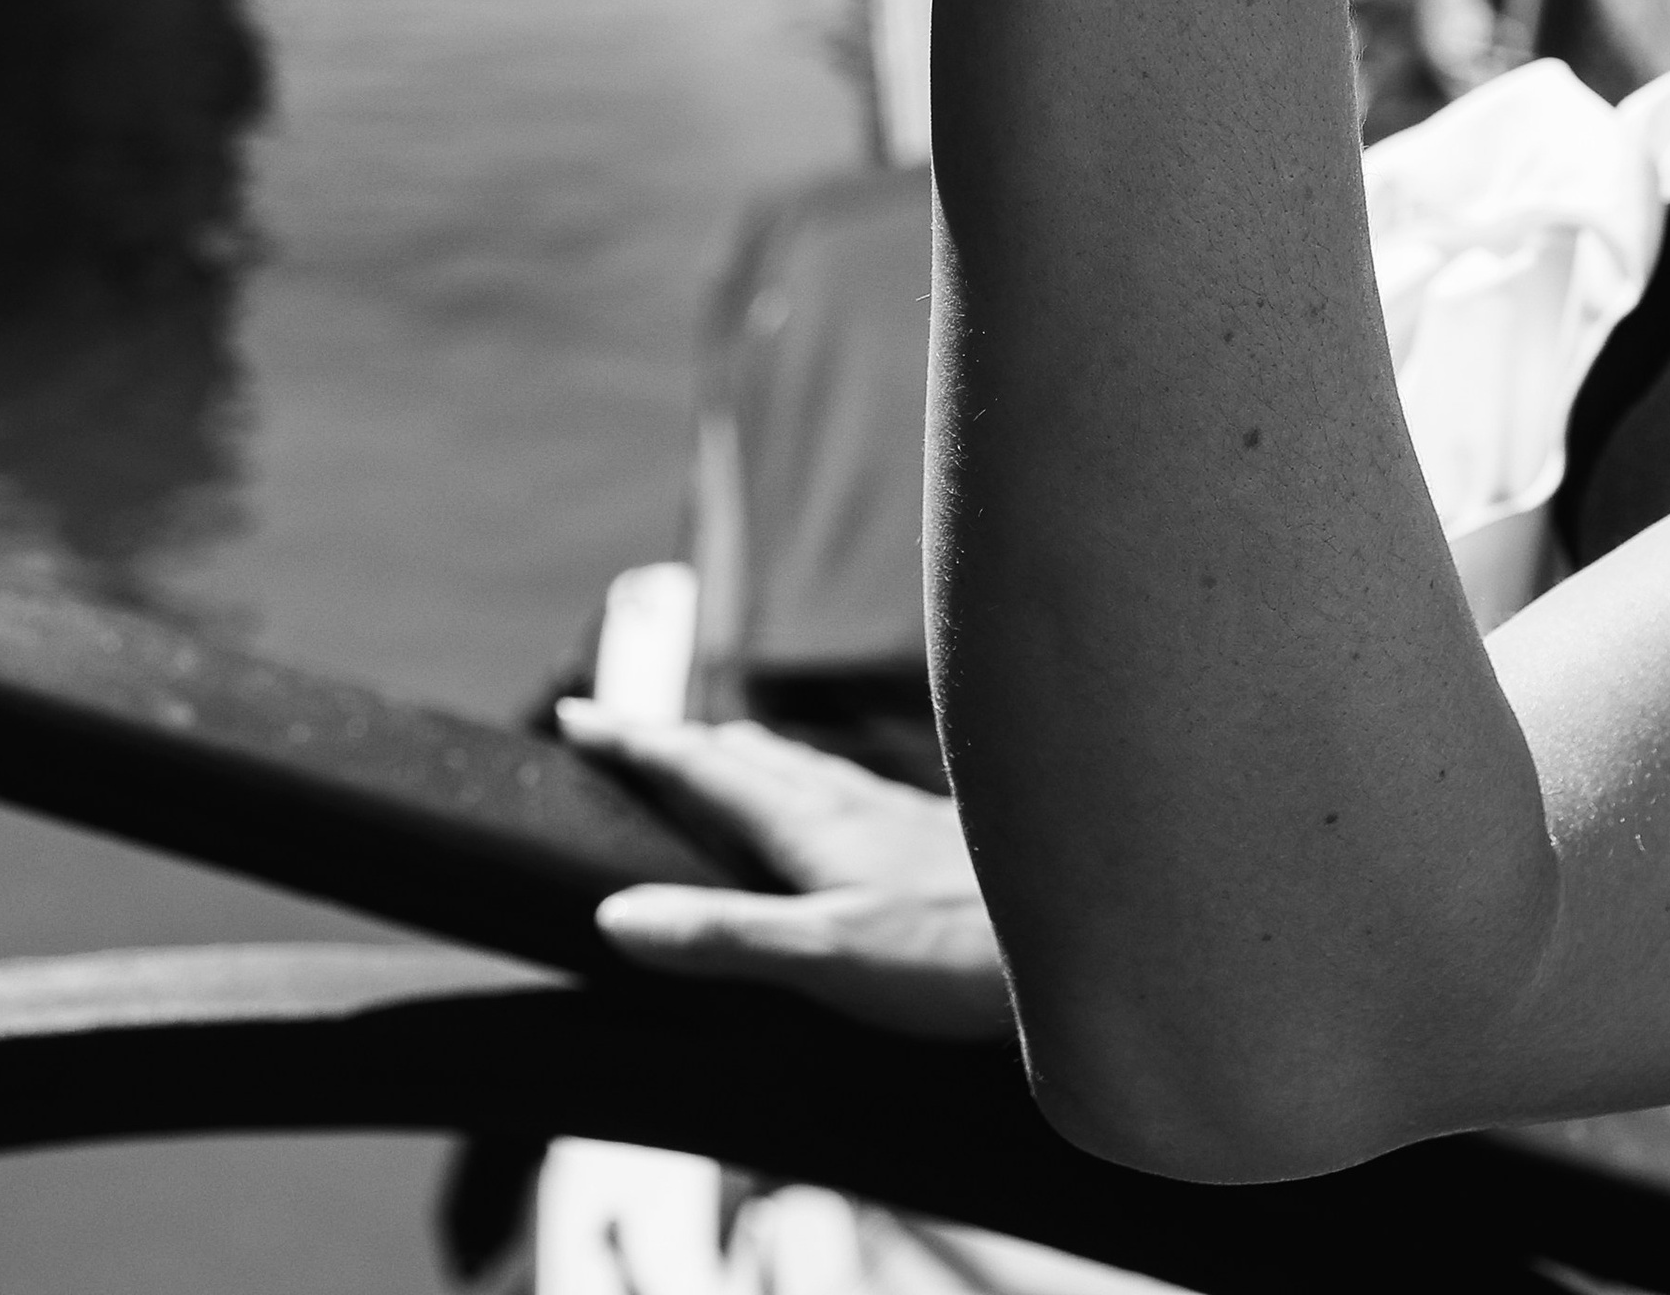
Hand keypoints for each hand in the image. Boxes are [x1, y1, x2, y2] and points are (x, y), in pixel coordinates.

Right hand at [555, 700, 1008, 1037]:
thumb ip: (725, 936)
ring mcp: (894, 817)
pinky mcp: (937, 839)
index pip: (699, 768)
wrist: (1091, 923)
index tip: (578, 713)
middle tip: (629, 735)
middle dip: (680, 744)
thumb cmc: (958, 953)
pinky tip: (843, 806)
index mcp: (805, 824)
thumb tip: (616, 917)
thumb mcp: (825, 956)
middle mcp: (844, 804)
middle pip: (743, 756)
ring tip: (720, 753)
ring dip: (743, 757)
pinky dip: (809, 784)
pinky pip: (848, 792)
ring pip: (800, 768)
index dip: (636, 742)